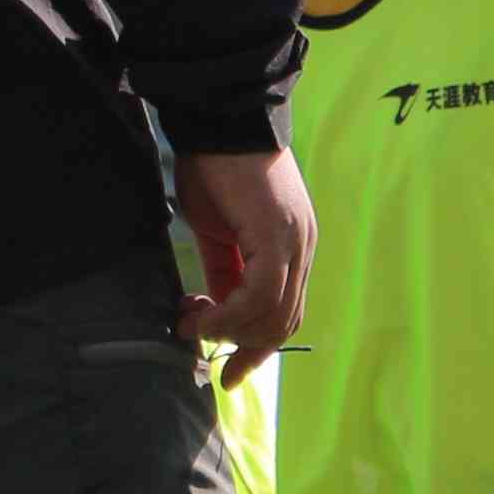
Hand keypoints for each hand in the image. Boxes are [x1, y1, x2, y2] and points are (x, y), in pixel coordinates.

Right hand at [170, 145, 315, 386]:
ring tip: (190, 325)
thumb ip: (224, 269)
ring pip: (272, 314)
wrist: (219, 119)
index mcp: (293, 247)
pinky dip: (229, 314)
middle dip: (244, 349)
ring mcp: (295, 243)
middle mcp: (303, 248)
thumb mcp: (217, 230)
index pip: (286, 312)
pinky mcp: (277, 236)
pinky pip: (260, 293)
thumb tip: (215, 306)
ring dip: (227, 331)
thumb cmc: (214, 167)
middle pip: (284, 322)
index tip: (228, 374)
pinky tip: (199, 313)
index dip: (257, 348)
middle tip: (202, 351)